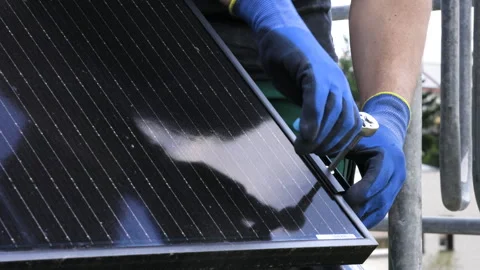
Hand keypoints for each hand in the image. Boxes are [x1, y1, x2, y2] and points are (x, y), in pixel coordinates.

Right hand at [231, 0, 361, 155]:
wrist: (278, 33)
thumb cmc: (289, 65)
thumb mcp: (304, 93)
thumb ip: (312, 112)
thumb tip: (311, 138)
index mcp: (340, 91)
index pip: (353, 125)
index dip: (341, 144)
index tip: (324, 155)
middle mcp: (339, 84)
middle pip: (345, 123)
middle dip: (329, 145)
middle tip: (309, 152)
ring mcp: (328, 76)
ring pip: (333, 115)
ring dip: (318, 137)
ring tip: (302, 146)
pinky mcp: (312, 70)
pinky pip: (317, 100)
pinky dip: (311, 121)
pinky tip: (302, 133)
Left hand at [343, 93, 410, 227]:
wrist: (388, 132)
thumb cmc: (366, 134)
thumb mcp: (354, 138)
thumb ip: (339, 149)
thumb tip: (316, 161)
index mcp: (388, 157)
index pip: (377, 179)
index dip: (361, 192)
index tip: (344, 200)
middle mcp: (397, 172)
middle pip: (380, 197)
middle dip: (361, 209)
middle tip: (341, 218)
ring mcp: (398, 184)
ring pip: (383, 207)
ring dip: (365, 217)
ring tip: (347, 225)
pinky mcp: (394, 192)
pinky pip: (382, 209)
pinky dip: (369, 216)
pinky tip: (355, 223)